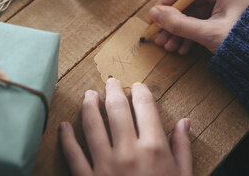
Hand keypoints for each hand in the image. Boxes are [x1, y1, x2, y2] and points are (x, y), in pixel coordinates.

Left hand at [60, 78, 191, 175]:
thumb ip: (183, 149)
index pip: (145, 106)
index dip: (141, 91)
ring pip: (92, 125)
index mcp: (155, 148)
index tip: (138, 86)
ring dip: (89, 105)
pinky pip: (73, 154)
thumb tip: (185, 122)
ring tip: (89, 95)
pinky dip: (66, 138)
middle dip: (113, 91)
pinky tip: (64, 126)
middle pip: (116, 109)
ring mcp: (104, 166)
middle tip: (110, 82)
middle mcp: (128, 151)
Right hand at [149, 0, 248, 53]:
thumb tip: (155, 15)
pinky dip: (190, 33)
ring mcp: (225, 2)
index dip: (167, 2)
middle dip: (172, 22)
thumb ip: (179, 23)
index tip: (154, 16)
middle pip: (188, 1)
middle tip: (159, 35)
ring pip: (193, 13)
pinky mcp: (225, 15)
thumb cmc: (247, 41)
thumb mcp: (208, 32)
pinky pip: (201, 21)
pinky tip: (181, 47)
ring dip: (179, 30)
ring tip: (169, 46)